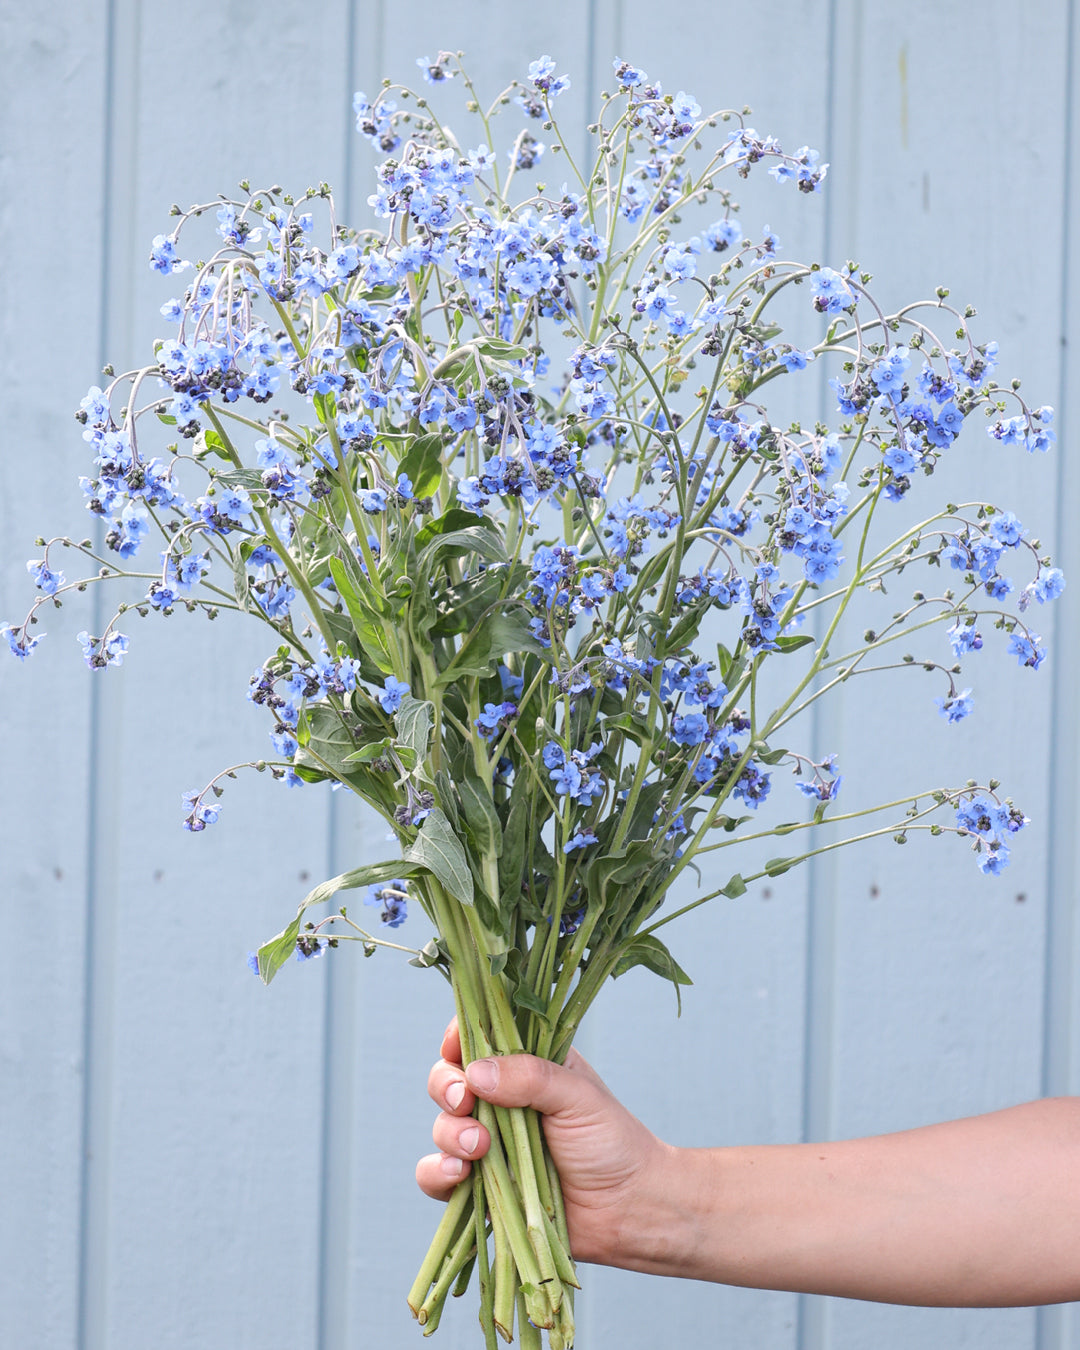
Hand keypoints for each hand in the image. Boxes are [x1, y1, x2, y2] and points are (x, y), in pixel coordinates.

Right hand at [415, 1020, 672, 1267]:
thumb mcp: (576, 1095)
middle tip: (465, 1102)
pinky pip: (437, 1177)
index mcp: (524, 1066)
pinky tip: (459, 1175)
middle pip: (448, 1080)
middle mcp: (500, 1102)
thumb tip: (475, 1073)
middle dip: (447, 1088)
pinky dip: (437, 1173)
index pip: (477, 1039)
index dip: (460, 1038)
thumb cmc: (612, 1141)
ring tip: (480, 1148)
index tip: (457, 1047)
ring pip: (442, 1127)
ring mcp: (488, 1145)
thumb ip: (529, 1077)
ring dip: (449, 1134)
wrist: (629, 1209)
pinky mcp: (481, 1188)